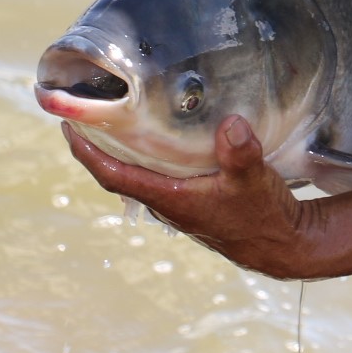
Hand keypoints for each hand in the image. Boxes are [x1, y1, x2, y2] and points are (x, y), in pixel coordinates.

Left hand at [63, 115, 321, 279]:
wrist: (281, 242)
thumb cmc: (262, 216)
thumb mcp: (254, 180)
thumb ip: (240, 153)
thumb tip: (230, 122)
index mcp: (170, 198)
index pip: (114, 176)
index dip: (88, 153)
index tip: (69, 127)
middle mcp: (167, 201)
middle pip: (119, 172)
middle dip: (98, 144)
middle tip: (85, 110)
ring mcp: (180, 200)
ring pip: (139, 172)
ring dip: (123, 148)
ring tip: (115, 115)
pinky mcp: (195, 196)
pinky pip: (160, 172)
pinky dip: (150, 152)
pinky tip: (161, 133)